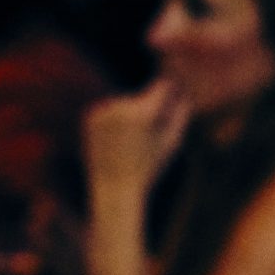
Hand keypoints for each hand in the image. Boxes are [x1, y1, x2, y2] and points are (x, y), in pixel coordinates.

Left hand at [83, 78, 189, 197]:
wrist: (115, 188)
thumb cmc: (149, 169)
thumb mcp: (173, 142)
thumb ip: (181, 112)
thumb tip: (183, 89)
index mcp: (144, 113)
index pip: (161, 85)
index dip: (169, 90)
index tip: (173, 96)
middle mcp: (121, 106)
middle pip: (141, 97)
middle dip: (146, 111)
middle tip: (145, 141)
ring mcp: (103, 110)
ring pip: (124, 103)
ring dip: (128, 116)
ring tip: (128, 144)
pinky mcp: (90, 116)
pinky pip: (108, 110)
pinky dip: (113, 121)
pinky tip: (115, 143)